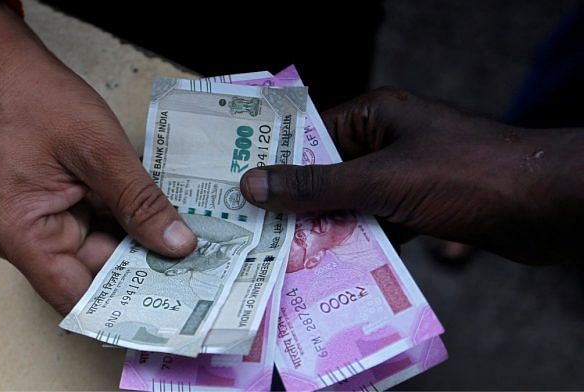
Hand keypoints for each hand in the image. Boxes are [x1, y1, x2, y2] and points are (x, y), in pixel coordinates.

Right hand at [0, 2, 195, 313]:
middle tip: (199, 276)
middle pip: (96, 277)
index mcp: (26, 236)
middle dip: (145, 275)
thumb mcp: (100, 151)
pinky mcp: (65, 208)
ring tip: (195, 252)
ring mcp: (50, 224)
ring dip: (144, 249)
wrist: (11, 68)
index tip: (173, 308)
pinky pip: (105, 227)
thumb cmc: (42, 103)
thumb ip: (140, 202)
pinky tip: (171, 223)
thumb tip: (178, 246)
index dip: (124, 310)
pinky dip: (134, 225)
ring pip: (106, 253)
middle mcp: (34, 240)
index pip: (78, 297)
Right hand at [240, 87, 582, 264]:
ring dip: (326, 229)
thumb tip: (254, 185)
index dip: (275, 162)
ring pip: (350, 203)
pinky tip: (332, 269)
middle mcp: (387, 142)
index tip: (239, 190)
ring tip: (284, 257)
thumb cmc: (465, 176)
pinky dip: (358, 244)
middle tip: (255, 232)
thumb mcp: (381, 180)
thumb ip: (317, 185)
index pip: (311, 135)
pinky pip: (376, 224)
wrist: (547, 207)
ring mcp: (406, 176)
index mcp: (376, 117)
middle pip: (328, 173)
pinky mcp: (422, 207)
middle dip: (298, 204)